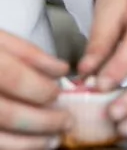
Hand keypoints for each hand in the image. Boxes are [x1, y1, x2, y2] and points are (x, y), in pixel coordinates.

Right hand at [0, 31, 69, 148]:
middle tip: (66, 121)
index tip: (57, 94)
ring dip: (30, 142)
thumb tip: (60, 70)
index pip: (13, 78)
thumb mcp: (0, 40)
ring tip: (53, 138)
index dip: (39, 89)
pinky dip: (14, 146)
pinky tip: (32, 143)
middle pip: (6, 114)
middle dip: (43, 121)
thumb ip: (28, 53)